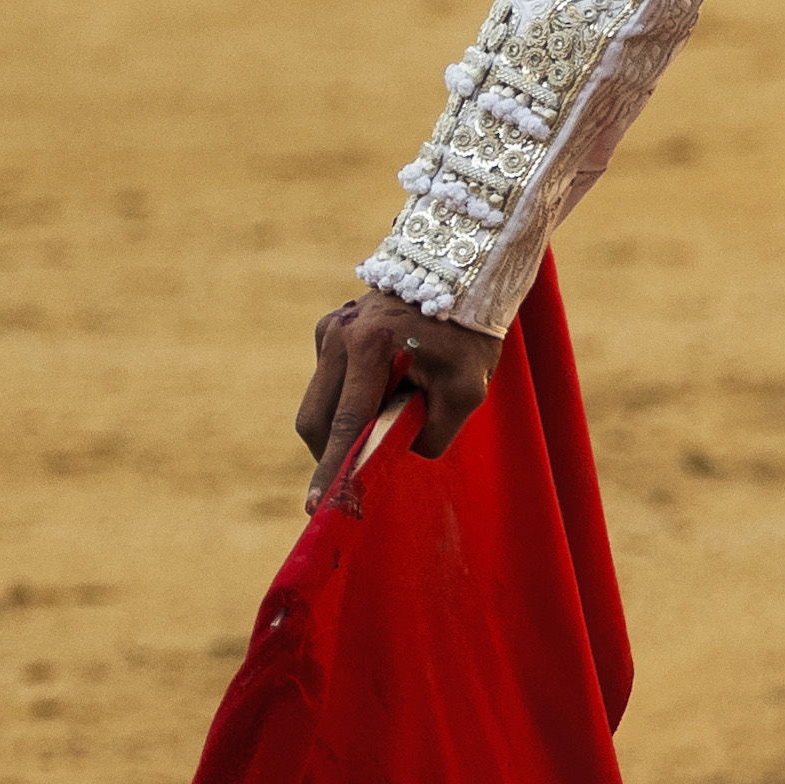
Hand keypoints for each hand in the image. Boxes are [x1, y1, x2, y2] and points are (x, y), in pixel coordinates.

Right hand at [293, 293, 501, 511]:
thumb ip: (430, 434)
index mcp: (372, 347)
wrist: (459, 276)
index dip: (332, 468)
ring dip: (343, 425)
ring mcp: (329, 329)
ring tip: (390, 413)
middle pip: (315, 419)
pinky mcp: (328, 328)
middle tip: (355, 476)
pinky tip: (385, 388)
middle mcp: (340, 335)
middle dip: (331, 454)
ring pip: (318, 402)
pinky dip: (348, 399)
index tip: (318, 506)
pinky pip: (328, 381)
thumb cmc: (468, 337)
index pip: (345, 423)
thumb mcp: (466, 391)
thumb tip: (390, 458)